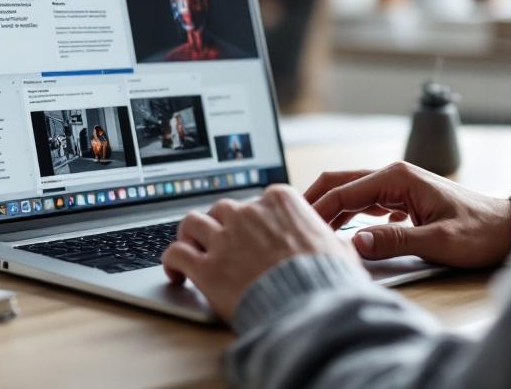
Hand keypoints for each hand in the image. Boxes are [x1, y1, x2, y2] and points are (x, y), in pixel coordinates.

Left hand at [162, 184, 360, 322]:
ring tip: (190, 249)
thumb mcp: (338, 249)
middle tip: (219, 242)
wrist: (314, 308)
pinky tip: (176, 273)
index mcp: (280, 201)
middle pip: (222, 209)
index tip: (250, 232)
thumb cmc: (331, 280)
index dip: (251, 219)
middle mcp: (248, 213)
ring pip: (192, 223)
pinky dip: (172, 261)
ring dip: (190, 236)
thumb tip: (332, 243)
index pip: (256, 201)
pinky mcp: (206, 267)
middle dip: (219, 225)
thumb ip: (325, 238)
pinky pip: (176, 253)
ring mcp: (225, 238)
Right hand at [305, 161, 510, 267]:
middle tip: (291, 221)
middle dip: (314, 200)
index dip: (317, 209)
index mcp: (397, 178)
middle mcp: (394, 175)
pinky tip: (343, 231)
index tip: (298, 226)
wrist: (509, 228)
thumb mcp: (437, 241)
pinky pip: (366, 202)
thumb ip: (394, 241)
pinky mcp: (403, 198)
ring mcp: (398, 185)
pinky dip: (348, 213)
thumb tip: (355, 243)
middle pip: (340, 181)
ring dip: (330, 208)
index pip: (343, 190)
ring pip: (351, 191)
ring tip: (311, 229)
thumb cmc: (479, 232)